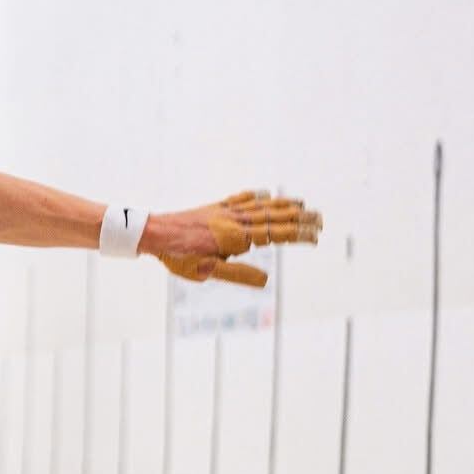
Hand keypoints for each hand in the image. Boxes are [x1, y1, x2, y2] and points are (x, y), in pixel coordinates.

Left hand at [144, 191, 321, 287]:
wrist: (153, 234)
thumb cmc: (179, 257)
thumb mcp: (208, 272)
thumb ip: (238, 274)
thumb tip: (267, 280)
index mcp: (236, 237)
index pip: (276, 234)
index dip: (298, 234)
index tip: (317, 236)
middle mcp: (234, 221)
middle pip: (274, 217)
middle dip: (299, 217)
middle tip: (321, 218)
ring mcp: (224, 212)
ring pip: (260, 206)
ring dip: (283, 204)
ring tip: (302, 203)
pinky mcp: (213, 208)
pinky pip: (239, 199)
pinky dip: (255, 196)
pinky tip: (264, 194)